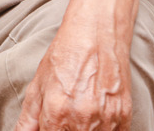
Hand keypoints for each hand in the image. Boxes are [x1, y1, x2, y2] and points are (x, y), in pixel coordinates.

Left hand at [15, 16, 133, 129]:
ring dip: (85, 130)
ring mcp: (106, 119)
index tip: (51, 125)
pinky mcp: (124, 115)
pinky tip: (96, 115)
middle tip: (66, 115)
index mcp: (57, 113)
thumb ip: (28, 120)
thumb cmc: (66, 55)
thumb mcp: (38, 85)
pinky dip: (103, 129)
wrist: (97, 32)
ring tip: (81, 112)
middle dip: (66, 130)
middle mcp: (83, 120)